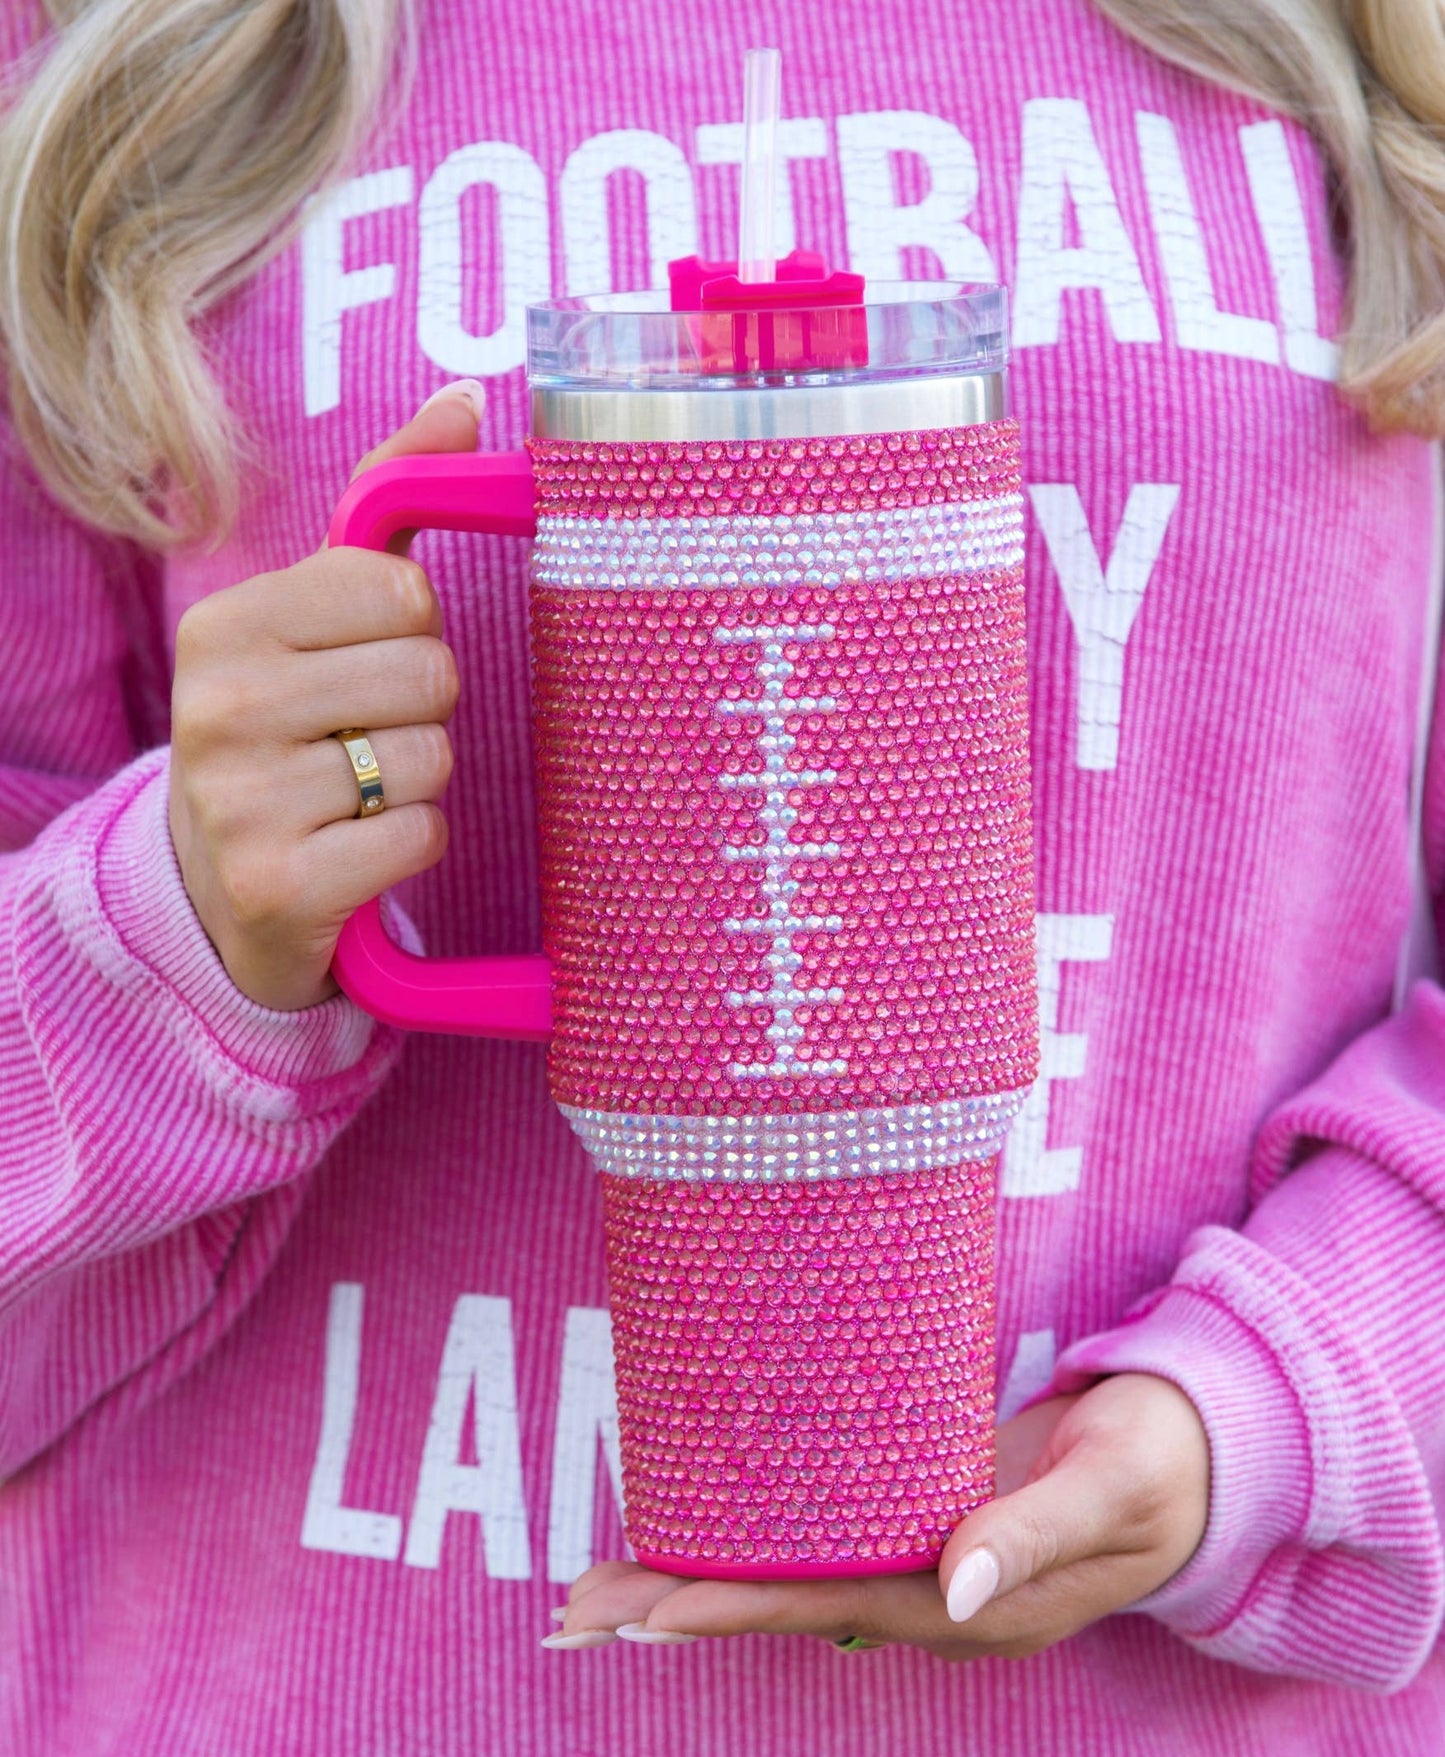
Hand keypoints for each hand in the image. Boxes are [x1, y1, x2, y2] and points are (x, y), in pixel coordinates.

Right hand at [169, 381, 485, 1009]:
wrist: (217, 884)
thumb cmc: (291, 728)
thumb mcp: (316, 614)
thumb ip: (385, 503)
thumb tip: (466, 403)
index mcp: (228, 623)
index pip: (400, 592)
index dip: (412, 632)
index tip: (367, 661)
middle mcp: (219, 705)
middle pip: (428, 675)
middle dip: (423, 709)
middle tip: (368, 734)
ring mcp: (241, 803)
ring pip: (431, 760)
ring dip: (421, 780)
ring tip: (360, 791)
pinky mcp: (279, 885)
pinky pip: (420, 836)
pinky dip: (412, 843)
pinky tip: (359, 845)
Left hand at [551, 1373, 1208, 1657]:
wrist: (1202, 1455)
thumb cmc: (1161, 1462)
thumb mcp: (1109, 1489)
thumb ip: (1032, 1536)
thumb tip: (953, 1587)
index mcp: (972, 1607)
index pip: (828, 1605)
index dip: (733, 1607)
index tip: (643, 1611)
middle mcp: (936, 1600)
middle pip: (788, 1606)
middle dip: (681, 1606)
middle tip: (576, 1606)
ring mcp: (931, 1567)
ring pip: (798, 1580)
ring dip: (704, 1580)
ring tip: (606, 1584)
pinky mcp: (931, 1524)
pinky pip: (828, 1545)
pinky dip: (761, 1546)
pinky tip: (712, 1534)